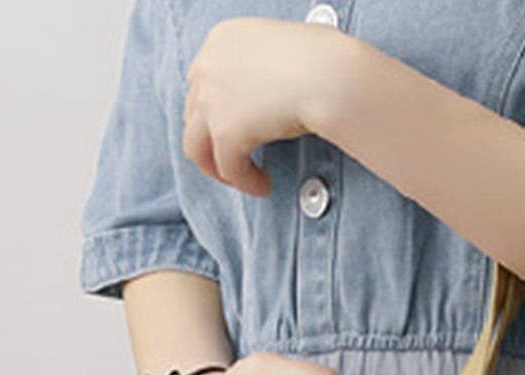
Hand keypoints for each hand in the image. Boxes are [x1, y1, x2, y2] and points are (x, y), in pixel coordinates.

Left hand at [182, 18, 350, 194]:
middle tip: (234, 161)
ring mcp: (211, 99)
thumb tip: (277, 93)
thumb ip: (266, 69)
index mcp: (224, 39)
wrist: (330, 76)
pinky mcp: (224, 131)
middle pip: (194, 115)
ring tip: (243, 179)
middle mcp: (209, 66)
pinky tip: (263, 185)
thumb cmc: (325, 62)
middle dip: (212, 142)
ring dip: (219, 169)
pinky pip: (228, 169)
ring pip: (197, 148)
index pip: (203, 81)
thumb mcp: (285, 51)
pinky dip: (246, 182)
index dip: (215, 111)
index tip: (233, 127)